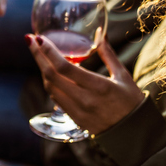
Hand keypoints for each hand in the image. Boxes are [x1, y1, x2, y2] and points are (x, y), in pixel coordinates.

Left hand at [27, 27, 143, 134]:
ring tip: (39, 53)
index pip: (64, 67)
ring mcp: (78, 111)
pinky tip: (50, 72)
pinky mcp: (75, 119)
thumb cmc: (132, 101)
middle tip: (29, 40)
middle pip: (51, 76)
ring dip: (42, 69)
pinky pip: (56, 99)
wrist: (136, 133)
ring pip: (51, 87)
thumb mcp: (123, 75)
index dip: (48, 51)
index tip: (38, 38)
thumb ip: (107, 53)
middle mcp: (85, 100)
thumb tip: (98, 32)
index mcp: (98, 86)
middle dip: (37, 56)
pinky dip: (50, 83)